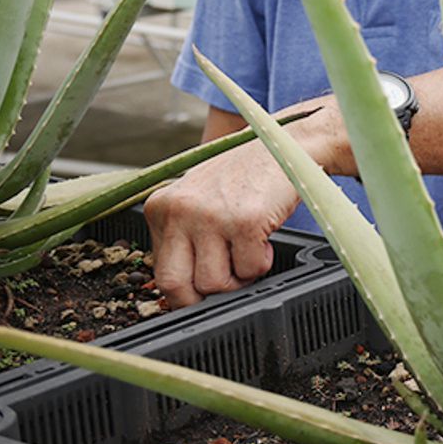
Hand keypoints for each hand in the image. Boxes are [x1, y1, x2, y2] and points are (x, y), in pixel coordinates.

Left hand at [143, 140, 299, 307]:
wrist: (283, 146)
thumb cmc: (243, 178)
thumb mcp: (198, 202)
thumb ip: (183, 238)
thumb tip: (182, 291)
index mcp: (161, 208)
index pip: (159, 272)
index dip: (185, 292)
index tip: (202, 291)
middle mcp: (179, 210)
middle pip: (175, 285)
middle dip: (203, 297)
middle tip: (225, 284)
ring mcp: (211, 216)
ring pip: (214, 283)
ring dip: (238, 277)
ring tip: (248, 250)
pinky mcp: (245, 221)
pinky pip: (250, 269)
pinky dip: (262, 261)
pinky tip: (263, 236)